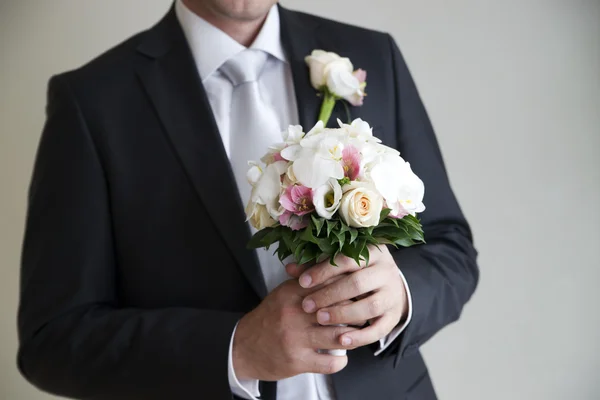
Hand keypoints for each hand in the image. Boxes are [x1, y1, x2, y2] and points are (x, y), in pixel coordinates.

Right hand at [232, 279, 355, 380]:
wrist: (243, 347)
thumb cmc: (269, 318)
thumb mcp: (283, 293)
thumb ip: (305, 280)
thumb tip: (331, 265)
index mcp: (291, 292)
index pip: (328, 284)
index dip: (348, 287)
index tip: (358, 291)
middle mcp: (294, 313)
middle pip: (337, 308)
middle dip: (354, 312)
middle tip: (362, 313)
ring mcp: (296, 338)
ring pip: (339, 335)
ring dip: (351, 336)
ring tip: (354, 334)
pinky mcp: (297, 361)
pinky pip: (331, 362)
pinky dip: (341, 360)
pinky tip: (340, 355)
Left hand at [287, 246, 407, 349]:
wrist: (390, 285)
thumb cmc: (357, 271)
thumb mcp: (341, 264)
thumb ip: (316, 265)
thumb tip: (289, 269)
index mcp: (373, 252)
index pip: (347, 259)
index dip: (323, 271)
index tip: (301, 282)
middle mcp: (387, 272)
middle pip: (358, 283)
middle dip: (329, 295)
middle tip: (306, 305)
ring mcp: (393, 295)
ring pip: (370, 305)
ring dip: (343, 314)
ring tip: (320, 319)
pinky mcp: (394, 316)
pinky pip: (379, 329)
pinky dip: (360, 337)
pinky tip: (340, 340)